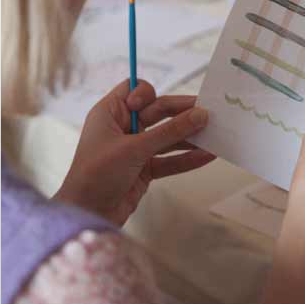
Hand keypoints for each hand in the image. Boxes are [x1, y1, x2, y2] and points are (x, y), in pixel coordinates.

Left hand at [52, 78, 214, 226]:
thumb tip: (200, 115)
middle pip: (158, 112)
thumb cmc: (98, 174)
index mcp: (109, 114)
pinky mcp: (143, 170)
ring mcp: (133, 149)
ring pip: (167, 137)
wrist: (87, 213)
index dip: (147, 94)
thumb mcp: (134, 149)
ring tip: (217, 134)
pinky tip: (208, 156)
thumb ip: (169, 132)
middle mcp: (122, 128)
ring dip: (190, 137)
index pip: (132, 90)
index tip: (153, 104)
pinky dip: (186, 159)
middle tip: (211, 112)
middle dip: (183, 113)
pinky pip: (168, 160)